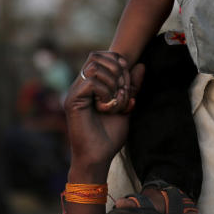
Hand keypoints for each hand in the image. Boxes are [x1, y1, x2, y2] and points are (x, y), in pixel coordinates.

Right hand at [65, 51, 143, 179]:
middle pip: (96, 56)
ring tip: (116, 101)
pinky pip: (92, 82)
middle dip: (116, 69)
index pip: (101, 56)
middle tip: (123, 90)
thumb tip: (141, 65)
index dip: (118, 62)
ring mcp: (75, 92)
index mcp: (91, 85)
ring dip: (112, 82)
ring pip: (94, 67)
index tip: (128, 82)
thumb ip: (132, 87)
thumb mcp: (126, 106)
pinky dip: (105, 92)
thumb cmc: (110, 136)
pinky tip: (106, 107)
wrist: (98, 157)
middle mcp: (80, 86)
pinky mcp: (72, 101)